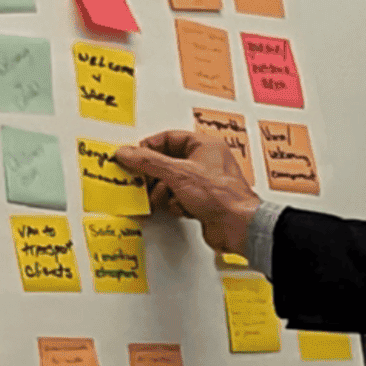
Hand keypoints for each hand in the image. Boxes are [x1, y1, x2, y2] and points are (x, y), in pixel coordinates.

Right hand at [114, 130, 260, 255]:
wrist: (238, 226)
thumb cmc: (222, 196)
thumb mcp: (178, 173)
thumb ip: (149, 162)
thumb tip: (127, 153)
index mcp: (205, 146)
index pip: (169, 138)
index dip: (149, 147)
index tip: (134, 157)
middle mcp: (206, 162)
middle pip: (168, 162)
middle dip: (155, 174)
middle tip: (142, 180)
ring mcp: (204, 183)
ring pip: (171, 182)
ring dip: (164, 192)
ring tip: (162, 197)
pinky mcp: (202, 202)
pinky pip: (179, 198)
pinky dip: (175, 204)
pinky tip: (179, 208)